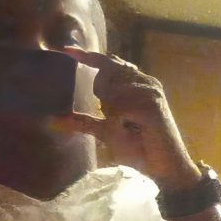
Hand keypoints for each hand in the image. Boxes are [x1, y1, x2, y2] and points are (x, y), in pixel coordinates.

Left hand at [56, 49, 203, 189]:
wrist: (165, 170)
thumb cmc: (140, 150)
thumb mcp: (107, 132)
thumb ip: (85, 122)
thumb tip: (55, 121)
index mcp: (137, 83)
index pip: (110, 62)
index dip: (88, 56)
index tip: (66, 50)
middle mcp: (146, 82)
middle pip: (106, 75)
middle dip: (104, 99)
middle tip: (121, 122)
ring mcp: (151, 92)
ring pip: (111, 93)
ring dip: (113, 115)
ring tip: (131, 129)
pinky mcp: (152, 106)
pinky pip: (118, 109)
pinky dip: (119, 124)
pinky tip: (133, 131)